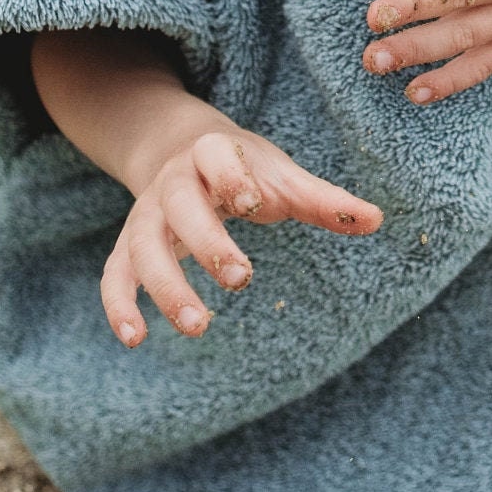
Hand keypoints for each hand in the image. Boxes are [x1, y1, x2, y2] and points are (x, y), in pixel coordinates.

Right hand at [100, 122, 381, 348]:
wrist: (182, 152)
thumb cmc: (245, 171)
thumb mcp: (282, 176)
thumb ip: (322, 200)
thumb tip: (376, 220)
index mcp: (211, 153)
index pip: (214, 157)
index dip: (231, 178)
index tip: (253, 204)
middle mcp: (171, 183)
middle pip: (179, 208)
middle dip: (208, 242)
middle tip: (243, 278)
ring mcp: (145, 215)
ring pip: (143, 248)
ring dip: (166, 286)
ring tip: (198, 325)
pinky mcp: (128, 246)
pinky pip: (115, 275)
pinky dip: (119, 305)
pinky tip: (135, 339)